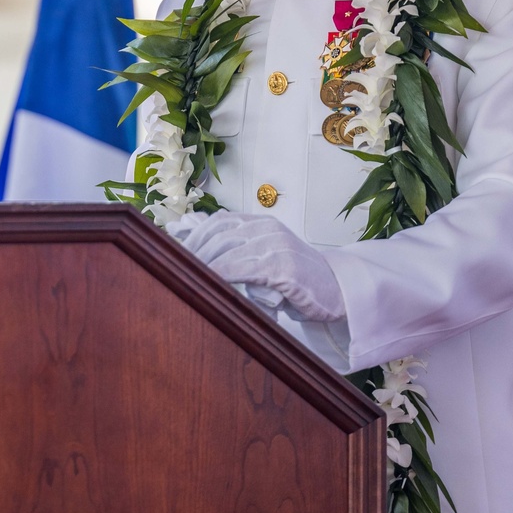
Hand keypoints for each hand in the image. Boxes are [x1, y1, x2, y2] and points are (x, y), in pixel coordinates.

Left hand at [166, 210, 344, 321]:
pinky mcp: (284, 265)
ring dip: (201, 262)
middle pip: (218, 233)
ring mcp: (276, 245)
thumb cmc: (298, 279)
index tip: (175, 252)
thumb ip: (239, 251)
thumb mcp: (266, 257)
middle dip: (192, 251)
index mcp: (262, 223)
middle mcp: (267, 228)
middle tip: (174, 269)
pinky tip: (208, 282)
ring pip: (227, 248)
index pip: (218, 221)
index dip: (194, 235)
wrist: (338, 290)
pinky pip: (243, 267)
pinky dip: (221, 273)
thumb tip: (197, 251)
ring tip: (185, 276)